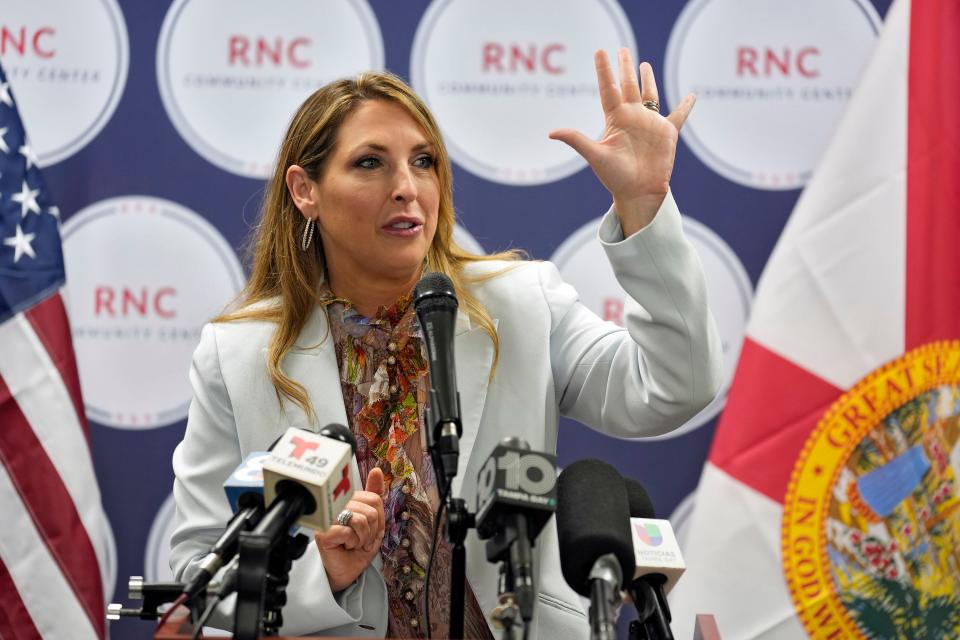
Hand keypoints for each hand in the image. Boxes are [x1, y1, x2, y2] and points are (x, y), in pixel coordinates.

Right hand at [315, 467, 385, 592]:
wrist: (347, 571)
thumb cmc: (357, 548)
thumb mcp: (374, 522)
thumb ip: (375, 495)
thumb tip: (376, 471)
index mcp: (349, 500)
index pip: (375, 499)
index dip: (379, 519)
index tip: (371, 529)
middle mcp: (337, 506)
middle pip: (371, 510)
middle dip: (372, 531)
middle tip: (362, 540)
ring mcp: (328, 518)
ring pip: (360, 520)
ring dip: (363, 538)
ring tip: (355, 543)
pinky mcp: (323, 532)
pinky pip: (348, 532)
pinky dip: (352, 543)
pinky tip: (345, 546)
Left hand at [549, 48, 694, 235]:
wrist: (638, 192)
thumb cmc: (615, 177)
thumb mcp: (596, 155)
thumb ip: (577, 140)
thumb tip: (552, 132)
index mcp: (615, 119)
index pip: (608, 89)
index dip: (604, 70)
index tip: (599, 51)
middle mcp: (632, 117)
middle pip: (627, 85)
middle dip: (625, 67)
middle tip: (622, 50)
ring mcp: (649, 123)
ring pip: (649, 94)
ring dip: (647, 79)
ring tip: (644, 64)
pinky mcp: (667, 132)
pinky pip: (678, 115)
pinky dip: (686, 106)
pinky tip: (692, 96)